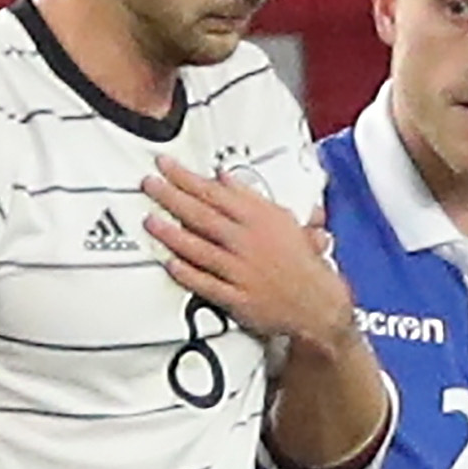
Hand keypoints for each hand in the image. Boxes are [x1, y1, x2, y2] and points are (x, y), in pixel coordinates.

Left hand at [144, 158, 353, 349]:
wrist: (318, 302)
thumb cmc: (299, 260)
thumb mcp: (282, 218)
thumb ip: (249, 197)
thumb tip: (225, 177)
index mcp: (260, 219)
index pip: (215, 193)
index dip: (186, 178)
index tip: (166, 166)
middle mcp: (248, 242)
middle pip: (202, 215)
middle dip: (171, 197)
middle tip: (149, 184)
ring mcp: (242, 271)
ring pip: (200, 248)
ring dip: (172, 234)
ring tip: (150, 220)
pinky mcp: (238, 299)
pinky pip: (208, 284)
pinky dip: (187, 274)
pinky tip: (170, 264)